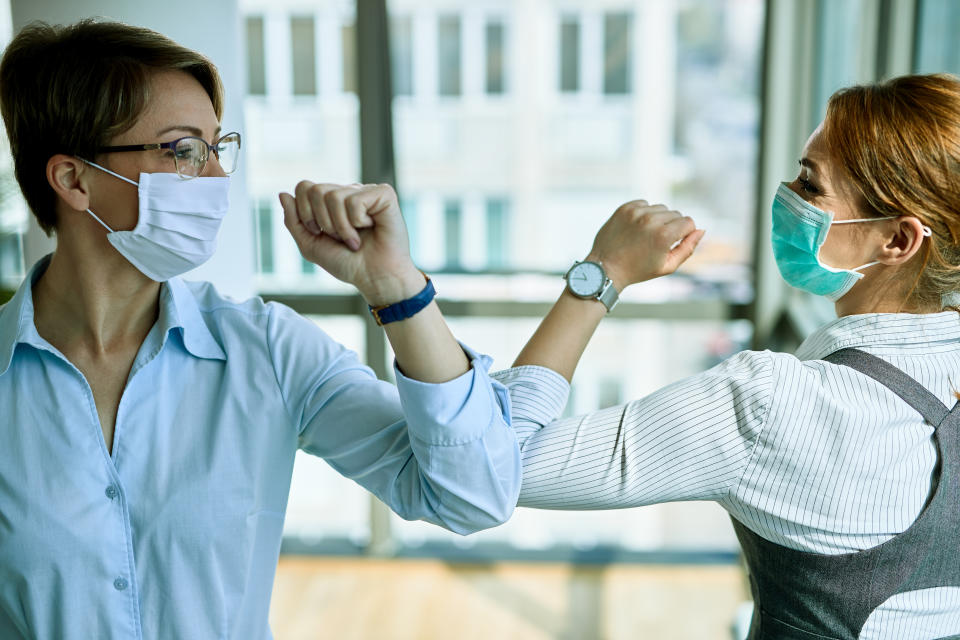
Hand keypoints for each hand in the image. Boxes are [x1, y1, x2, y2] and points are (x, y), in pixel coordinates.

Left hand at [279, 182, 424, 304]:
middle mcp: (349, 191)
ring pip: (333, 197)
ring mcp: (366, 191)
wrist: (375, 278)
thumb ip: (294, 221)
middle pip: (315, 190)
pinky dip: (357, 222)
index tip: (320, 233)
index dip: (306, 213)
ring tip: (354, 239)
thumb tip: (282, 194)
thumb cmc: (348, 263)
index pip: (304, 188)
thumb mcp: (311, 245)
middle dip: (323, 222)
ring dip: (341, 227)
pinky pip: (355, 200)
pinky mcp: (384, 194)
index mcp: (332, 201)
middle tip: (340, 238)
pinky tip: (370, 229)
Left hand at [586, 200, 704, 290]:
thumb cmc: (638, 270)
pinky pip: (645, 204)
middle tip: (656, 242)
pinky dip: (644, 213)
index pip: (688, 222)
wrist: (606, 268)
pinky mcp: (625, 208)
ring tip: (646, 235)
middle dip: (671, 226)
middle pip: (676, 214)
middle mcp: (651, 220)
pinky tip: (636, 228)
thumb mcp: (667, 266)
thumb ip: (688, 248)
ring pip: (661, 208)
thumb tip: (701, 230)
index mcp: (663, 235)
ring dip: (658, 219)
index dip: (684, 234)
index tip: (673, 243)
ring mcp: (636, 212)